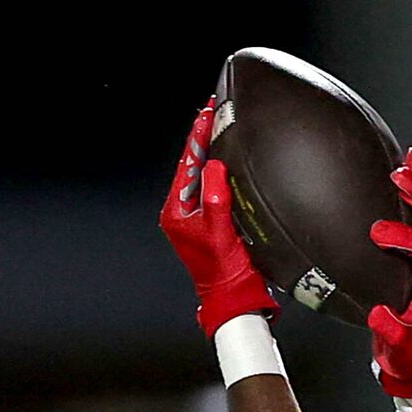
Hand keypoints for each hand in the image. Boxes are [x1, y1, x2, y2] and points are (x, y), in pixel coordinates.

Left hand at [159, 100, 276, 338]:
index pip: (187, 165)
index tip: (206, 113)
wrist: (235, 299)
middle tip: (212, 113)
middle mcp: (182, 213)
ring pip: (202, 177)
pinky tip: (229, 161)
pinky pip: (213, 190)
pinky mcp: (212, 224)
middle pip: (192, 167)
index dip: (197, 137)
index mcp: (176, 212)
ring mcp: (196, 219)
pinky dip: (220, 173)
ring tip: (219, 129)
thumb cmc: (224, 273)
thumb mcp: (219, 231)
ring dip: (211, 154)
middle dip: (202, 140)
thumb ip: (216, 196)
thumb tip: (215, 165)